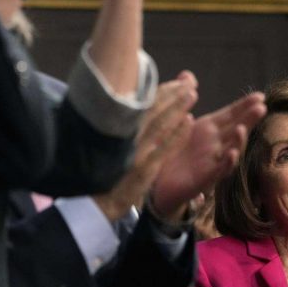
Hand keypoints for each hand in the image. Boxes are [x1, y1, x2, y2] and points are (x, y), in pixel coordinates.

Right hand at [92, 73, 197, 220]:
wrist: (95, 204)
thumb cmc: (100, 172)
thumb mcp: (107, 145)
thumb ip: (120, 127)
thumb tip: (131, 108)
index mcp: (116, 129)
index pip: (141, 105)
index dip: (160, 91)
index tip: (177, 82)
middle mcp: (124, 137)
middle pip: (151, 109)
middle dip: (172, 94)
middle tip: (190, 81)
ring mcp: (134, 152)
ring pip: (160, 124)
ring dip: (177, 107)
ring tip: (192, 93)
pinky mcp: (143, 169)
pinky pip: (164, 148)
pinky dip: (177, 134)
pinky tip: (189, 121)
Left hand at [149, 91, 266, 221]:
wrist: (158, 183)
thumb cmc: (169, 151)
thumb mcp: (173, 121)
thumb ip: (182, 99)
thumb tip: (187, 74)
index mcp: (208, 129)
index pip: (231, 114)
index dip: (245, 105)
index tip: (260, 96)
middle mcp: (215, 144)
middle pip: (236, 129)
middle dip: (249, 118)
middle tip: (262, 106)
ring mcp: (212, 161)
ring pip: (232, 150)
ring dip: (239, 140)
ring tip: (243, 128)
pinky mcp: (205, 179)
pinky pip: (219, 171)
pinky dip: (227, 163)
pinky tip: (231, 153)